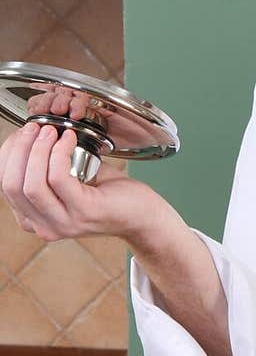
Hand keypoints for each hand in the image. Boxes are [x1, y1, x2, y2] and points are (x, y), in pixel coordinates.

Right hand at [0, 121, 164, 248]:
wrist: (142, 214)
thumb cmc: (108, 195)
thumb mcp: (68, 182)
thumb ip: (45, 169)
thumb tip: (30, 137)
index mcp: (35, 220)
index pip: (6, 186)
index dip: (9, 154)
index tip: (22, 134)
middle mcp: (45, 227)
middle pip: (13, 186)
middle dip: (19, 150)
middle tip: (34, 128)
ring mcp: (64, 223)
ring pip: (32, 184)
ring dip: (38, 150)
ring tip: (52, 131)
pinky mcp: (83, 212)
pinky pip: (58, 178)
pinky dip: (59, 152)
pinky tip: (69, 139)